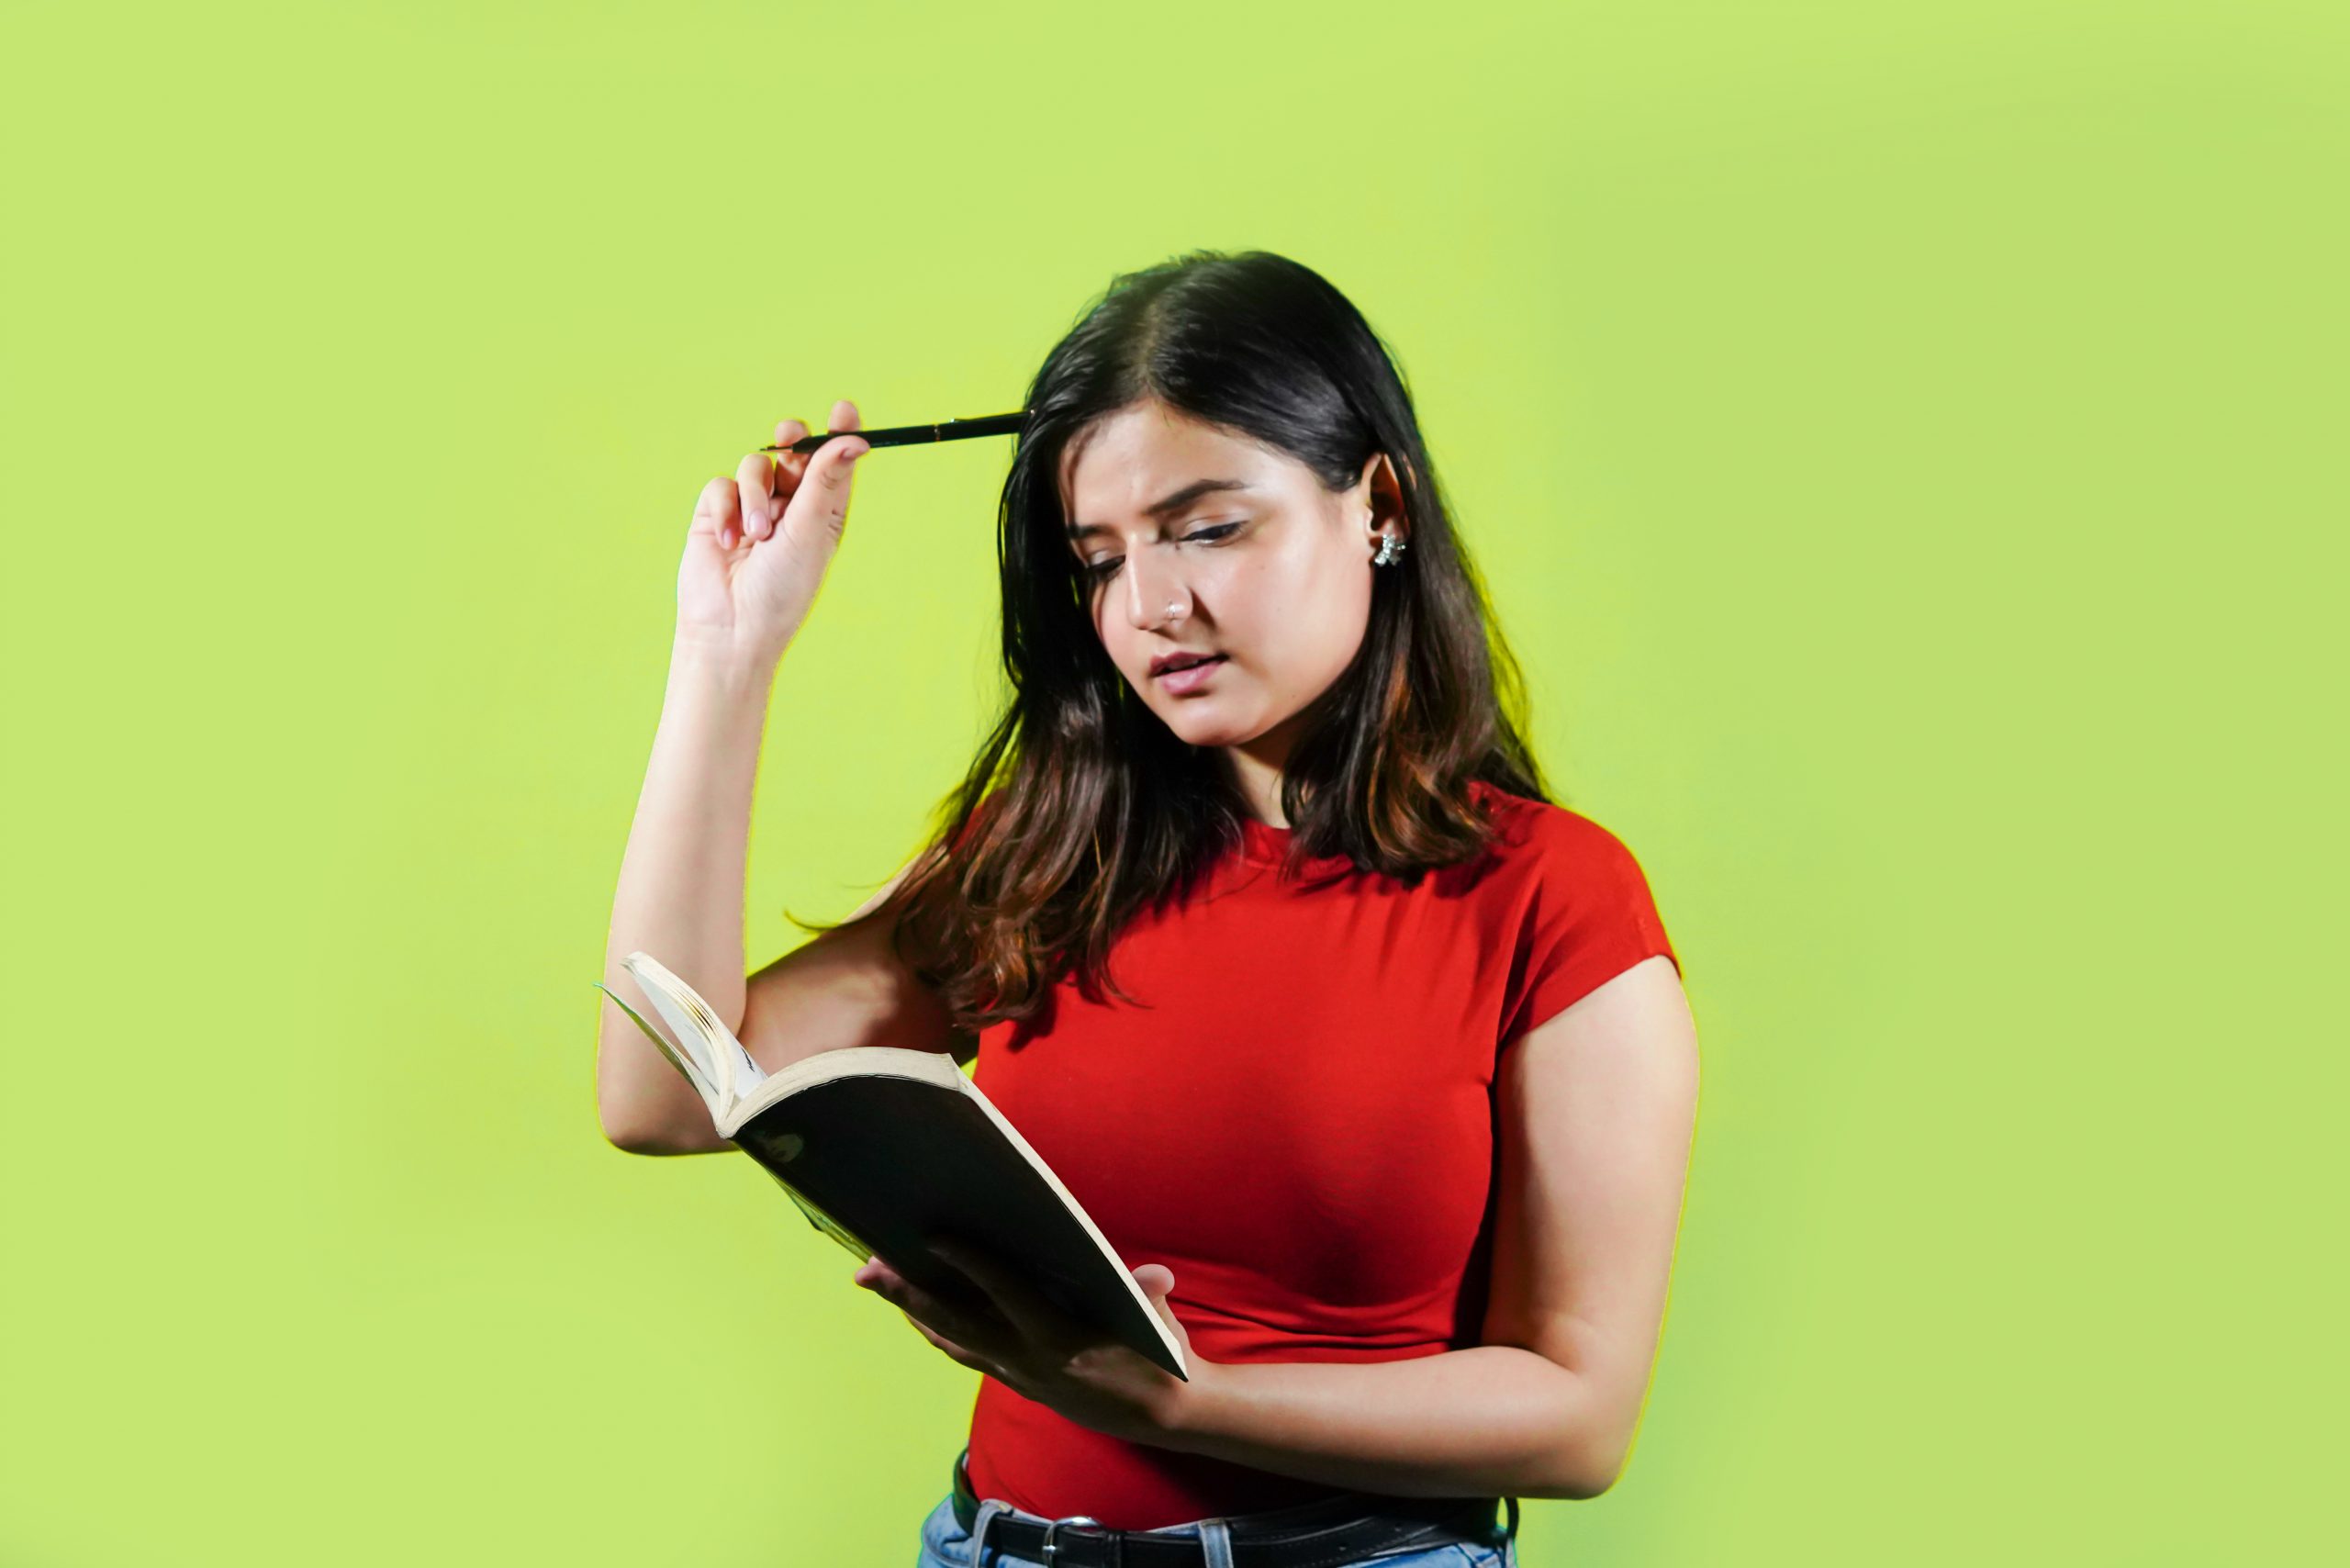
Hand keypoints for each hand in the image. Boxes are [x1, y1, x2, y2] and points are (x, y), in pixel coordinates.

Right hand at [676, 398, 871, 663]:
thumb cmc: (782, 589)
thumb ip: (825, 481)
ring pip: (756, 466)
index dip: (839, 435)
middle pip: (794, 453)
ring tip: (758, 534)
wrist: (731, 628)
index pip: (834, 464)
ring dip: (755, 494)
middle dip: (793, 442)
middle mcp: (790, 507)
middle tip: (791, 436)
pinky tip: (732, 541)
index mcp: (823, 513)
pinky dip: (727, 509)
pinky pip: (721, 486)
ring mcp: (752, 508)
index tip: (844, 409)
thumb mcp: (809, 531)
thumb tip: (856, 441)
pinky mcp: (717, 513)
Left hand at [852, 1239, 1205, 1443]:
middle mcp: (1028, 1360)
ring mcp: (1018, 1374)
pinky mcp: (1017, 1382)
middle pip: (956, 1322)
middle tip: (869, 1269)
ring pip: (952, 1341)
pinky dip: (938, 1334)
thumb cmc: (1159, 1356)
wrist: (1161, 1415)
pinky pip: (966, 1354)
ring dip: (913, 1313)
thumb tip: (1156, 1277)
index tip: (933, 1238)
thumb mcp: (1159, 1324)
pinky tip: (918, 1317)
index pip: (1005, 1293)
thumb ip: (1150, 1296)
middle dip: (910, 1295)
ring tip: (879, 1286)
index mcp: (1059, 1340)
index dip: (969, 1264)